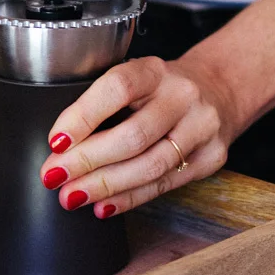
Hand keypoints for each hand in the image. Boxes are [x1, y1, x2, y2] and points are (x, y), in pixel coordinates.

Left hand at [38, 57, 229, 218]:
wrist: (219, 89)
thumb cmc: (161, 89)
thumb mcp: (135, 79)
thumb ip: (103, 105)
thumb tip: (59, 149)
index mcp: (155, 69)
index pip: (117, 88)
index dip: (83, 116)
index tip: (56, 141)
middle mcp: (182, 95)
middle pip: (133, 135)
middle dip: (88, 161)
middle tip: (55, 176)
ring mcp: (201, 126)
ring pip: (150, 166)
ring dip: (106, 185)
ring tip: (73, 195)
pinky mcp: (212, 157)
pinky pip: (164, 185)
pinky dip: (130, 198)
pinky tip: (104, 204)